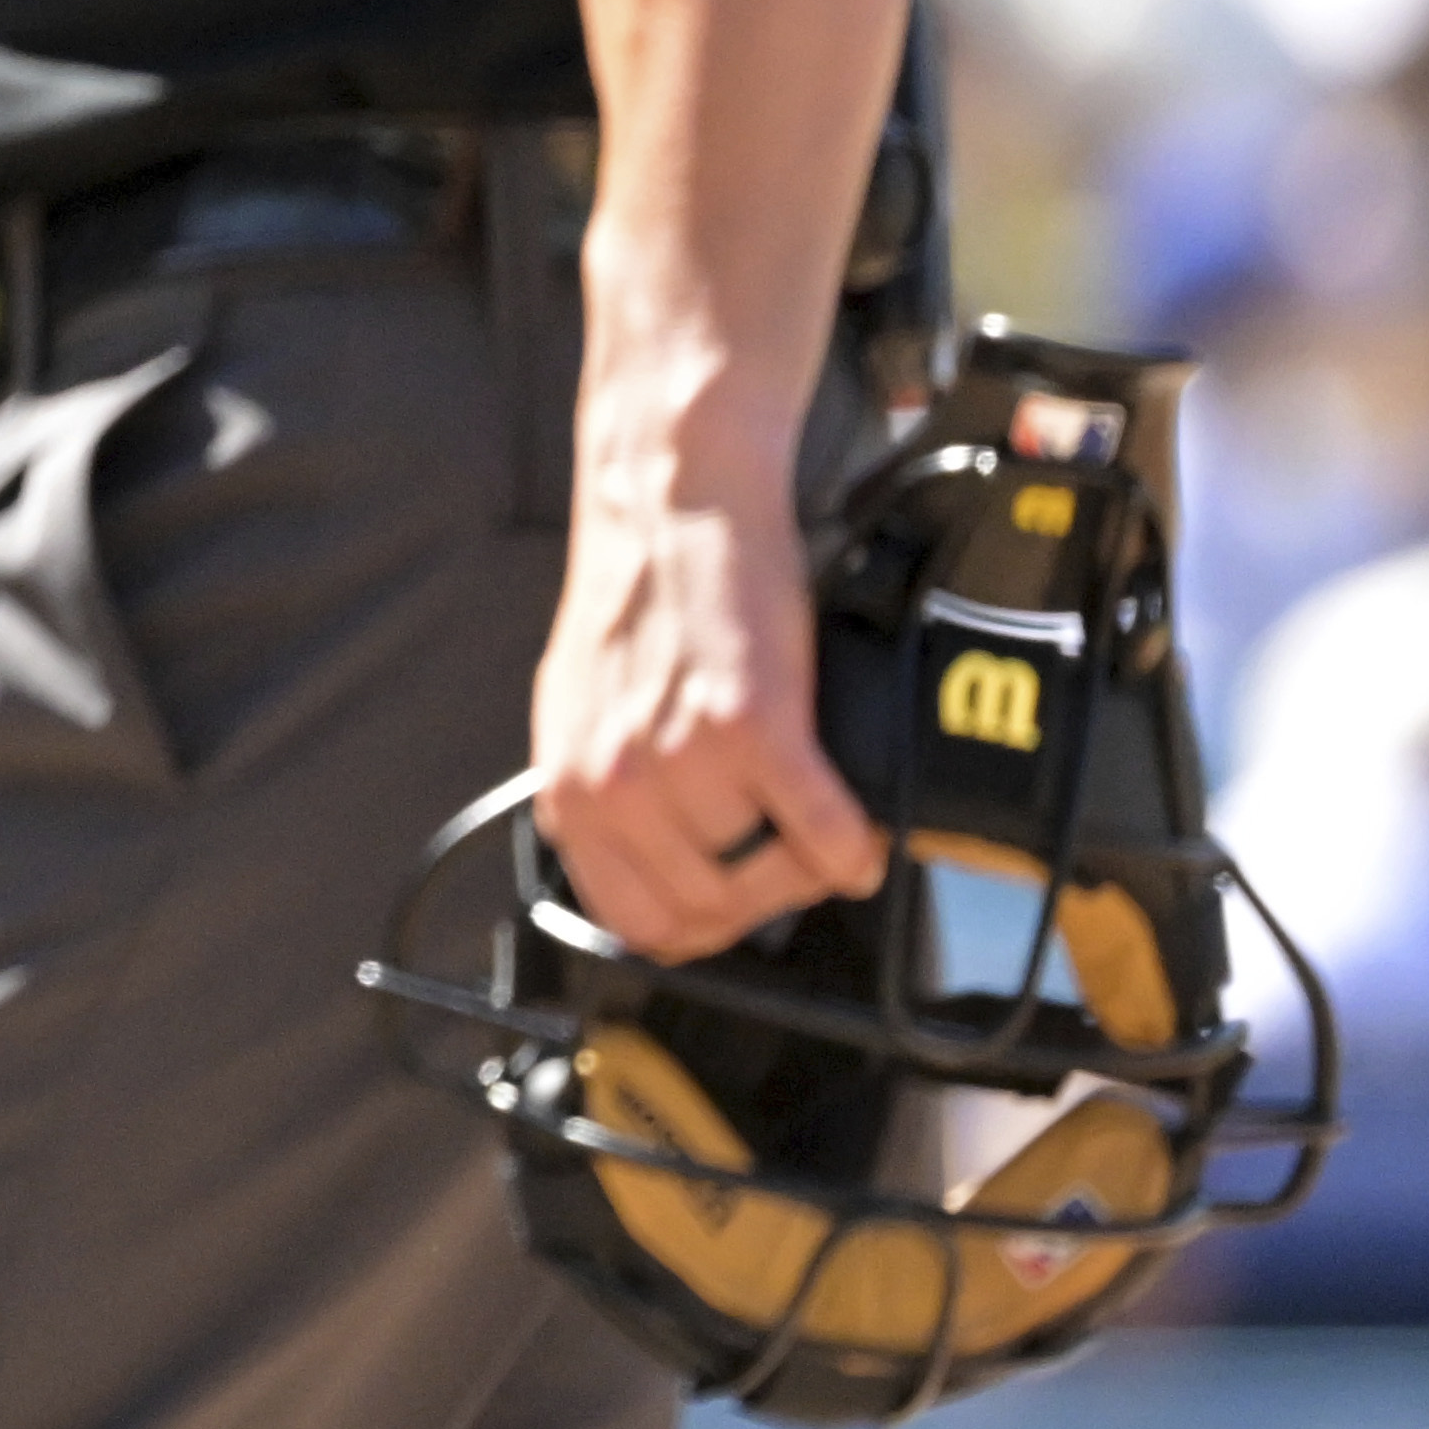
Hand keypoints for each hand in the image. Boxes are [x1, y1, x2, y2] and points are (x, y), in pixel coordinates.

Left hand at [529, 381, 883, 959]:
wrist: (669, 503)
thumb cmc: (637, 595)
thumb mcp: (587, 711)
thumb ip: (611, 792)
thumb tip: (665, 867)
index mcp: (570, 791)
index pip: (638, 923)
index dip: (700, 925)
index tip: (739, 905)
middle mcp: (614, 787)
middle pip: (710, 911)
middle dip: (764, 896)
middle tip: (793, 859)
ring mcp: (681, 762)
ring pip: (768, 877)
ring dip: (807, 863)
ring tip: (819, 820)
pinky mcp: (753, 727)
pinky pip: (822, 834)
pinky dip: (852, 849)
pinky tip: (858, 835)